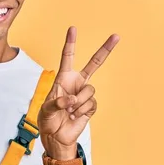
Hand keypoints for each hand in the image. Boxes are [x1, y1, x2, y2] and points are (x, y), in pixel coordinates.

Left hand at [38, 26, 119, 158]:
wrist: (56, 136)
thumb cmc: (48, 120)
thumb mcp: (46, 110)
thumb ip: (57, 103)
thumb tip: (72, 100)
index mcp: (63, 79)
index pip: (68, 57)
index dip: (70, 43)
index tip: (73, 28)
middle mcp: (76, 83)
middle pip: (95, 64)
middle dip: (106, 49)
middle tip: (116, 36)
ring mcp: (85, 94)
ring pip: (89, 90)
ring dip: (78, 102)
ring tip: (69, 111)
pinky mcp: (91, 106)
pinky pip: (91, 103)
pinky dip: (82, 111)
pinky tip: (75, 116)